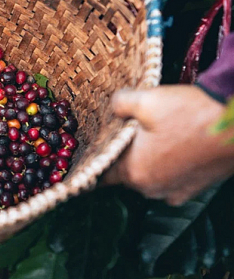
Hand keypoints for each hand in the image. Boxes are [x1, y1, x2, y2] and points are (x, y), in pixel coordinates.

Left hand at [103, 85, 233, 204]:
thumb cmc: (192, 114)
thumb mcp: (146, 100)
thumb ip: (119, 104)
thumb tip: (113, 106)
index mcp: (135, 172)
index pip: (103, 173)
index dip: (98, 159)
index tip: (96, 149)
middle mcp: (153, 189)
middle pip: (126, 174)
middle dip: (124, 155)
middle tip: (126, 133)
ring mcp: (176, 191)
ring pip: (149, 177)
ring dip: (147, 161)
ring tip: (152, 136)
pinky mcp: (195, 188)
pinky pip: (170, 180)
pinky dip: (167, 167)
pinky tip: (172, 147)